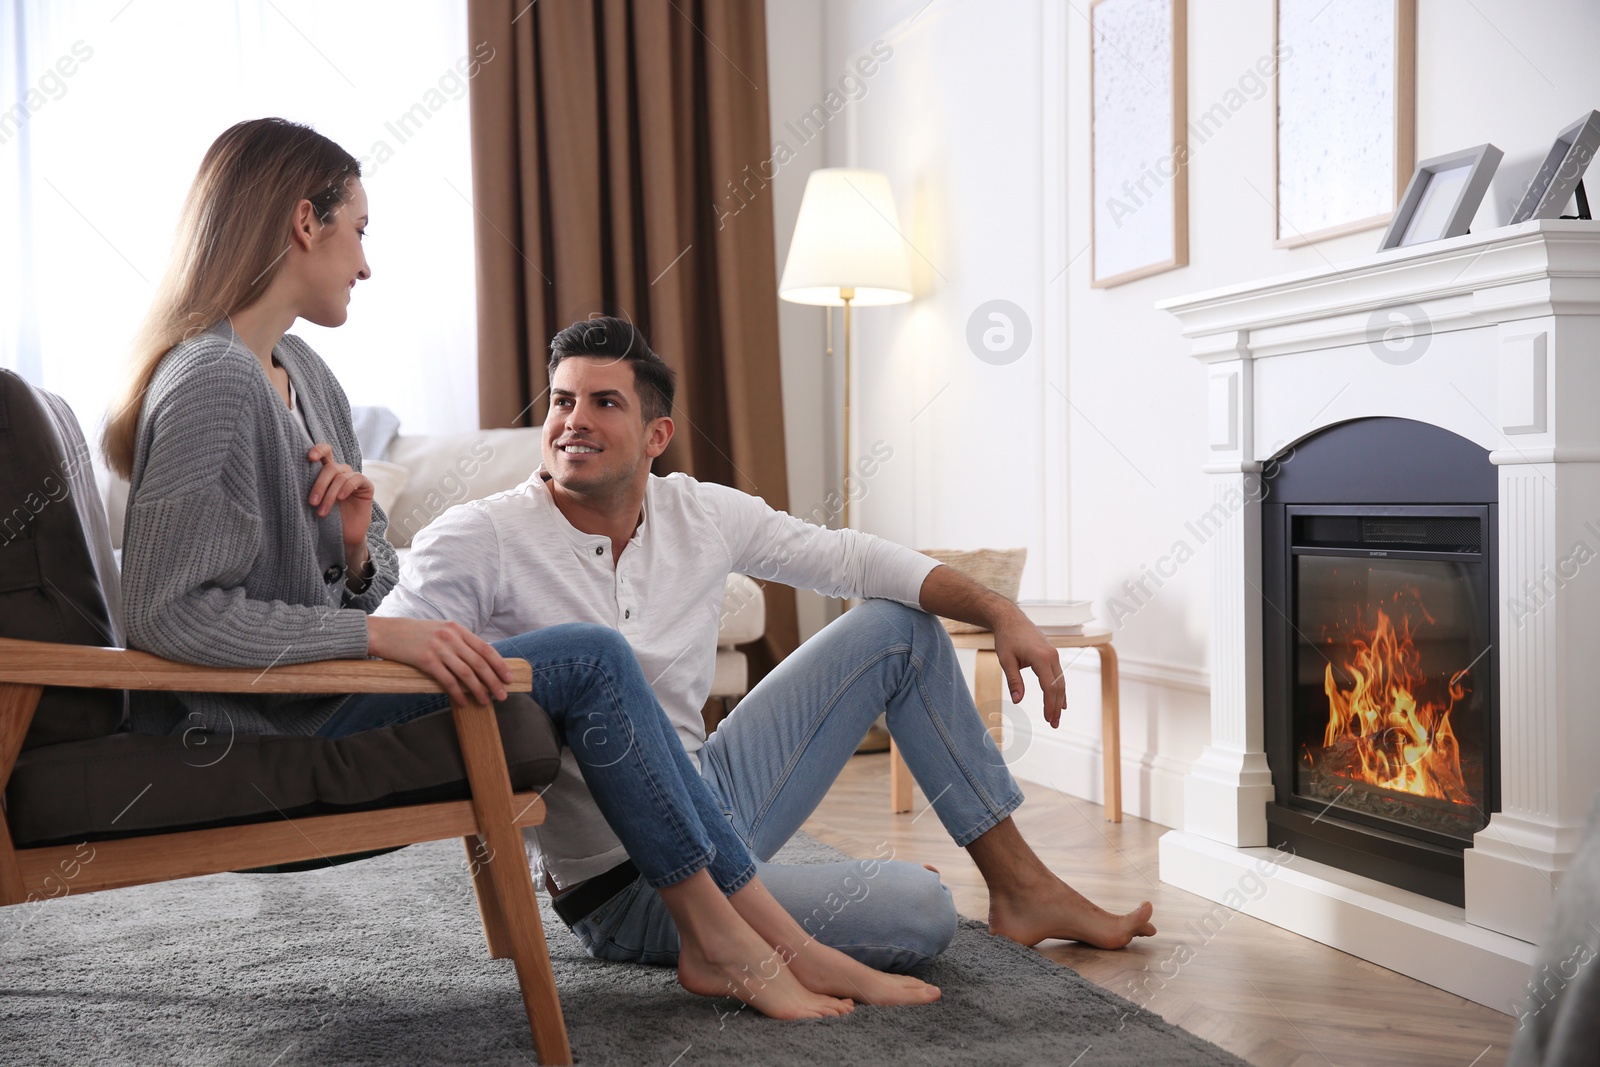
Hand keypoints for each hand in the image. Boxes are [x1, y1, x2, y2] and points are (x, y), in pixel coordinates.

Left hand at [307, 443, 374, 553]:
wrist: (344, 538)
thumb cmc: (326, 520)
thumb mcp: (315, 502)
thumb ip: (310, 487)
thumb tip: (293, 475)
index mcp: (327, 472)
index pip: (325, 452)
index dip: (318, 450)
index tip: (309, 458)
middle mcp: (341, 472)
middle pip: (330, 468)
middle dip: (319, 485)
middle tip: (312, 502)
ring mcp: (354, 478)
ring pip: (341, 476)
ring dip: (330, 494)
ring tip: (322, 512)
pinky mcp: (366, 487)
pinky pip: (357, 479)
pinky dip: (347, 488)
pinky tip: (340, 499)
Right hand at [367, 616, 512, 705]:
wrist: (385, 632)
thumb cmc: (414, 635)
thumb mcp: (440, 631)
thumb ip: (458, 642)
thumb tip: (478, 662)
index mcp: (457, 629)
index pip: (485, 648)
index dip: (499, 664)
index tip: (508, 678)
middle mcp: (450, 637)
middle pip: (479, 662)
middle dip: (494, 681)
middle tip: (502, 696)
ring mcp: (438, 648)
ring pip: (466, 673)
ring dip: (478, 690)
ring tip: (486, 701)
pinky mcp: (426, 660)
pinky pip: (447, 680)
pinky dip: (458, 693)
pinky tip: (463, 702)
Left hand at [991, 605, 1065, 727]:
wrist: (1010, 619)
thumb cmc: (1006, 638)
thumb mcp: (1006, 661)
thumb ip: (1013, 681)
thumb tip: (1018, 701)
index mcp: (1041, 657)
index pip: (1049, 686)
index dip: (1049, 704)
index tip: (1048, 719)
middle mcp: (1052, 656)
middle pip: (1058, 686)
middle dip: (1056, 706)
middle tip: (1054, 724)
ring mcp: (1054, 655)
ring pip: (1061, 682)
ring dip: (1059, 700)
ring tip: (1056, 717)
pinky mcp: (1052, 655)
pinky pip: (1059, 675)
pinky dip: (1060, 689)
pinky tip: (1062, 702)